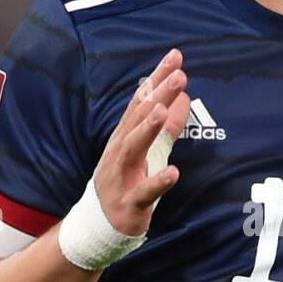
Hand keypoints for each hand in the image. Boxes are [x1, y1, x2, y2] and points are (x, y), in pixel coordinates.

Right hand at [93, 49, 189, 236]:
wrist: (98, 225)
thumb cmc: (126, 182)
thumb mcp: (149, 151)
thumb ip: (168, 127)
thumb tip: (183, 99)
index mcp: (125, 136)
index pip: (142, 101)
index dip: (157, 78)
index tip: (175, 56)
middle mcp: (120, 151)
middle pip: (138, 118)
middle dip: (157, 95)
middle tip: (178, 74)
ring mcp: (122, 176)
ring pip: (133, 149)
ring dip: (147, 129)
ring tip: (163, 111)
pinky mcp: (129, 203)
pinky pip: (144, 192)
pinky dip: (157, 182)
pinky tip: (174, 173)